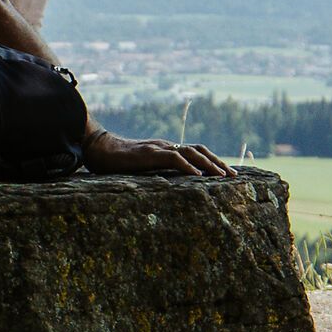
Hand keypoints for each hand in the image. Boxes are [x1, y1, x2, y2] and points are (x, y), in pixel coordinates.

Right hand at [82, 127, 235, 177]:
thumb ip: (156, 170)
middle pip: (198, 150)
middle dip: (218, 162)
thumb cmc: (116, 161)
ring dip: (209, 164)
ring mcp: (158, 148)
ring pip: (190, 151)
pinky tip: (198, 176)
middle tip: (234, 176)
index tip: (227, 174)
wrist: (97, 149)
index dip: (212, 161)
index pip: (195, 152)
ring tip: (223, 176)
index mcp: (165, 149)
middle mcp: (165, 146)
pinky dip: (188, 166)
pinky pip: (173, 156)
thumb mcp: (142, 167)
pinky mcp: (149, 153)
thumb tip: (171, 185)